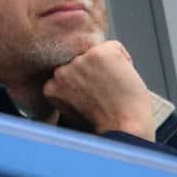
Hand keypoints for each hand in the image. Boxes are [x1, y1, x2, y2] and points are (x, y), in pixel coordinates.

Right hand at [42, 40, 156, 141]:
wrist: (123, 128)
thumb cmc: (105, 125)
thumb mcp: (74, 109)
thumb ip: (70, 91)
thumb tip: (81, 77)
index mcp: (51, 86)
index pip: (69, 72)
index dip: (86, 83)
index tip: (94, 96)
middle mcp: (61, 71)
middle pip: (81, 61)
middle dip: (94, 72)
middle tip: (105, 93)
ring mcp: (80, 61)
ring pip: (97, 53)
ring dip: (107, 66)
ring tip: (114, 88)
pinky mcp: (100, 53)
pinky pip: (115, 47)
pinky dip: (125, 60)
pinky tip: (123, 80)